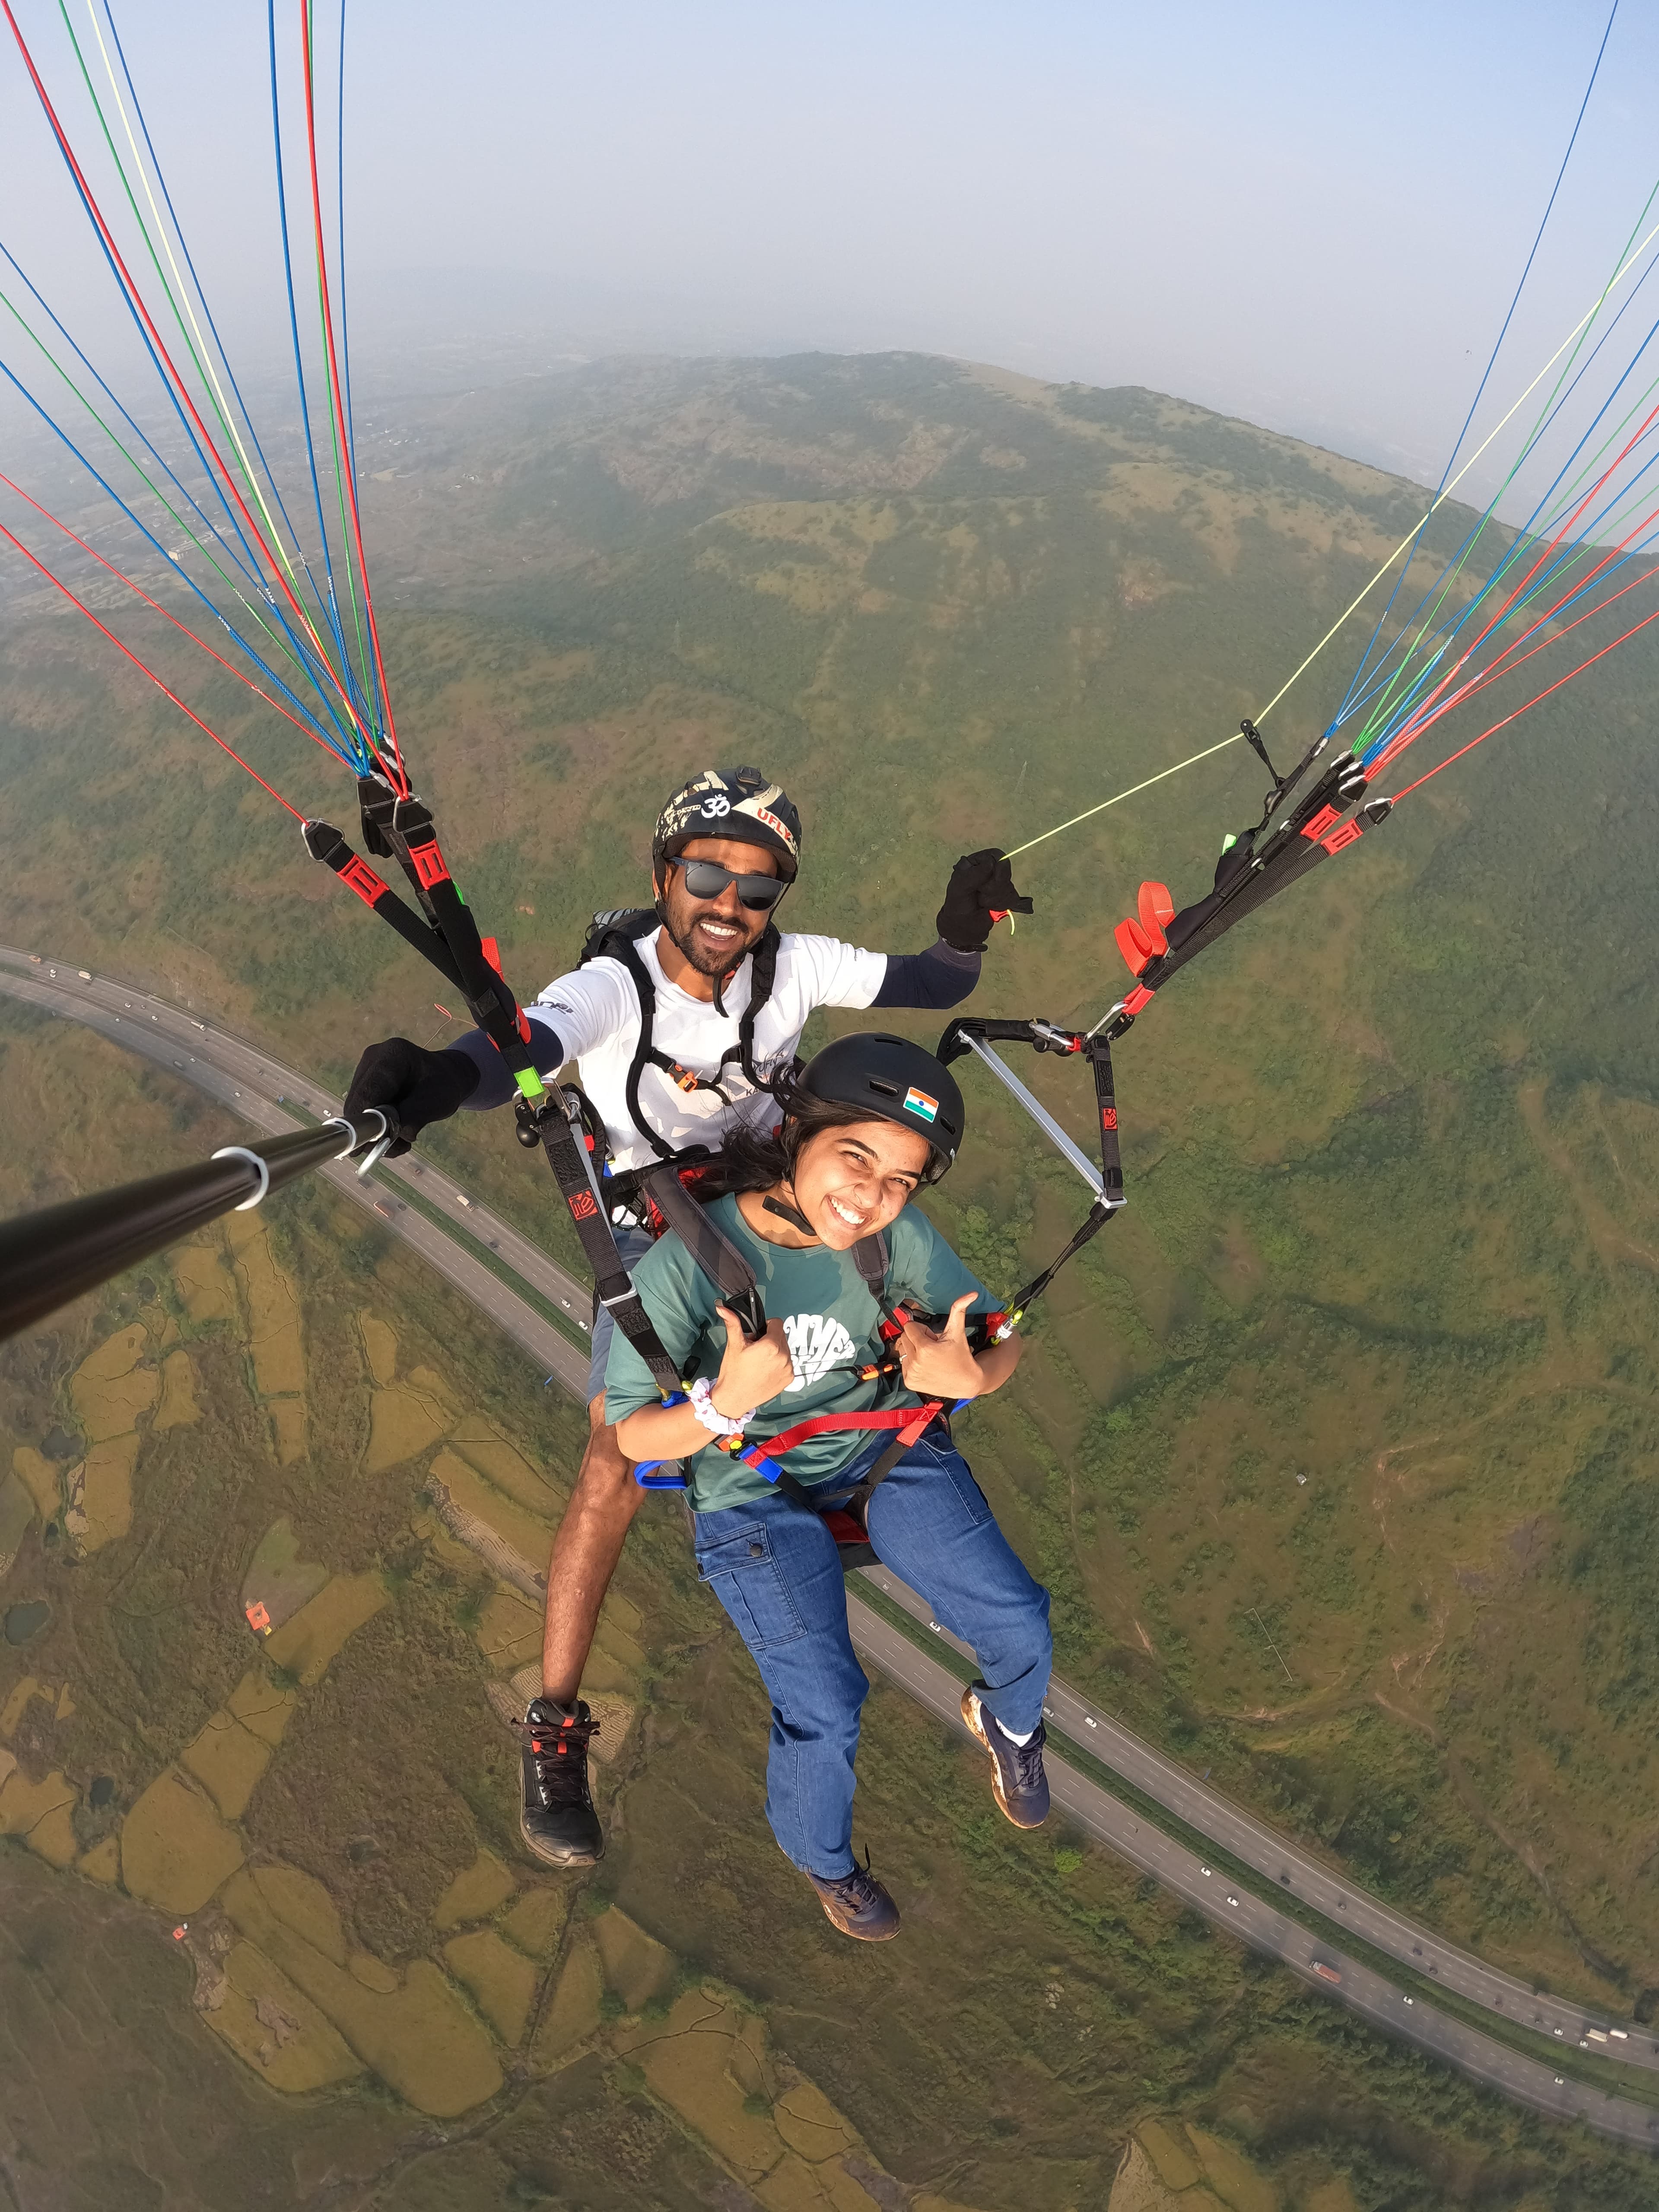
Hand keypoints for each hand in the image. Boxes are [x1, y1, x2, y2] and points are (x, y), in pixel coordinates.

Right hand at [342, 1036, 477, 1158]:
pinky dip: (377, 1130)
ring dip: (377, 1134)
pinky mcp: (364, 1086)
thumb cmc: (444, 1085)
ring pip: (357, 1112)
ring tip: (403, 1140)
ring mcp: (365, 1072)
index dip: (363, 1120)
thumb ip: (410, 1118)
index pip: (368, 1091)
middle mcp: (373, 1060)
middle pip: (358, 1103)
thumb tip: (384, 1138)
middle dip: (372, 1131)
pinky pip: (361, 1113)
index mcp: (392, 1055)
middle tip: (395, 1147)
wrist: (445, 1076)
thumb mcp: (436, 1103)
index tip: (363, 1147)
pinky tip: (398, 1133)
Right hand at [711, 1305, 795, 1414]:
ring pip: (785, 1349)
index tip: (756, 1336)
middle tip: (755, 1350)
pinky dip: (779, 1364)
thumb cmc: (733, 1373)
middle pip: (781, 1336)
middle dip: (769, 1339)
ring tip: (759, 1361)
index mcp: (771, 1345)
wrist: (733, 1398)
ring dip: (775, 1351)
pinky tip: (765, 1370)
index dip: (765, 1327)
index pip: (776, 1323)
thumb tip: (723, 1307)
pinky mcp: (789, 1379)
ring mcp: (788, 1369)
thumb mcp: (734, 1345)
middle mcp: (783, 1356)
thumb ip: (732, 1323)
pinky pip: (787, 1363)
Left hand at [897, 1293, 986, 1400]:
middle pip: (905, 1338)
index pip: (909, 1326)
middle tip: (933, 1348)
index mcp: (925, 1348)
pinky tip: (927, 1367)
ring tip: (930, 1358)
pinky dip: (913, 1364)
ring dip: (914, 1351)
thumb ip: (959, 1309)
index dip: (923, 1330)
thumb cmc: (962, 1355)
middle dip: (918, 1339)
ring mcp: (911, 1374)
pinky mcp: (909, 1382)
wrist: (966, 1383)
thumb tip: (972, 1293)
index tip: (933, 1338)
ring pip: (903, 1350)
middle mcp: (915, 1362)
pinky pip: (903, 1364)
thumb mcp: (958, 1332)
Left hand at [935, 848, 1033, 952]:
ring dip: (995, 899)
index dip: (994, 870)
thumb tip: (991, 862)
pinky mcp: (1006, 895)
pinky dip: (1001, 905)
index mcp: (976, 862)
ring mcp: (998, 883)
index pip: (995, 855)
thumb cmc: (957, 906)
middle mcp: (989, 870)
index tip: (983, 884)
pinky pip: (1012, 897)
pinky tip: (991, 908)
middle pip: (1005, 871)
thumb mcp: (959, 889)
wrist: (964, 928)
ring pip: (1009, 886)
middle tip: (979, 895)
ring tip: (982, 903)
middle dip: (993, 888)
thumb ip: (973, 875)